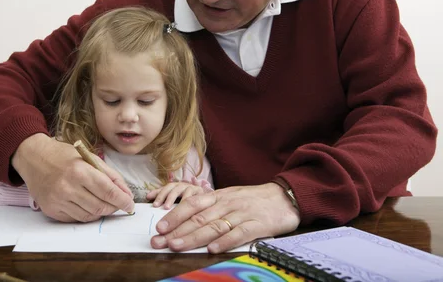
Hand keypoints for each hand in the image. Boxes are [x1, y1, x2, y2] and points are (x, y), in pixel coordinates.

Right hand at [11, 133, 134, 221]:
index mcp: (79, 171)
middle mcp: (67, 187)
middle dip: (114, 207)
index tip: (130, 205)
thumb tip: (126, 193)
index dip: (122, 200)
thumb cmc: (63, 155)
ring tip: (104, 203)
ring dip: (101, 212)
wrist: (33, 158)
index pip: (108, 191)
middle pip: (100, 207)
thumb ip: (110, 175)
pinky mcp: (51, 210)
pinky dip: (87, 214)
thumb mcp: (89, 157)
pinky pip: (76, 218)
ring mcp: (58, 201)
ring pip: (89, 216)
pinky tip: (88, 205)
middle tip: (119, 204)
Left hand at [150, 183, 300, 253]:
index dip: (174, 216)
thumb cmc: (253, 199)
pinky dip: (225, 242)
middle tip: (159, 241)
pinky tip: (213, 249)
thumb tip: (185, 219)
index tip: (159, 227)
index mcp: (218, 197)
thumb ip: (210, 208)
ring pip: (214, 226)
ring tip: (177, 245)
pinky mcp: (257, 224)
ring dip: (193, 237)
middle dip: (176, 231)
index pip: (192, 204)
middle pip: (198, 218)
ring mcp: (242, 214)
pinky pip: (239, 233)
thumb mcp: (229, 197)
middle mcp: (227, 204)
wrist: (285, 196)